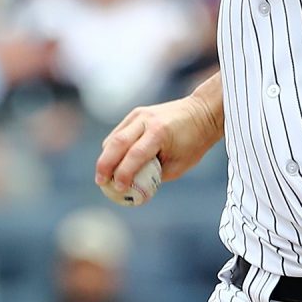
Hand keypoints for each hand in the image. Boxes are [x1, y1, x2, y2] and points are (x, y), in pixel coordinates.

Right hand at [95, 91, 221, 197]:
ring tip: (103, 175)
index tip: (119, 188)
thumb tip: (135, 186)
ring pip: (114, 137)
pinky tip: (111, 162)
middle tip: (100, 182)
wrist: (201, 112)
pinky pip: (118, 132)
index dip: (124, 174)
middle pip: (117, 143)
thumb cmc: (194, 142)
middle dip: (105, 165)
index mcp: (160, 133)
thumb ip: (156, 174)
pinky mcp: (136, 114)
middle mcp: (146, 121)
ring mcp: (139, 115)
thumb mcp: (180, 164)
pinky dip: (112, 148)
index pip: (135, 155)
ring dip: (106, 157)